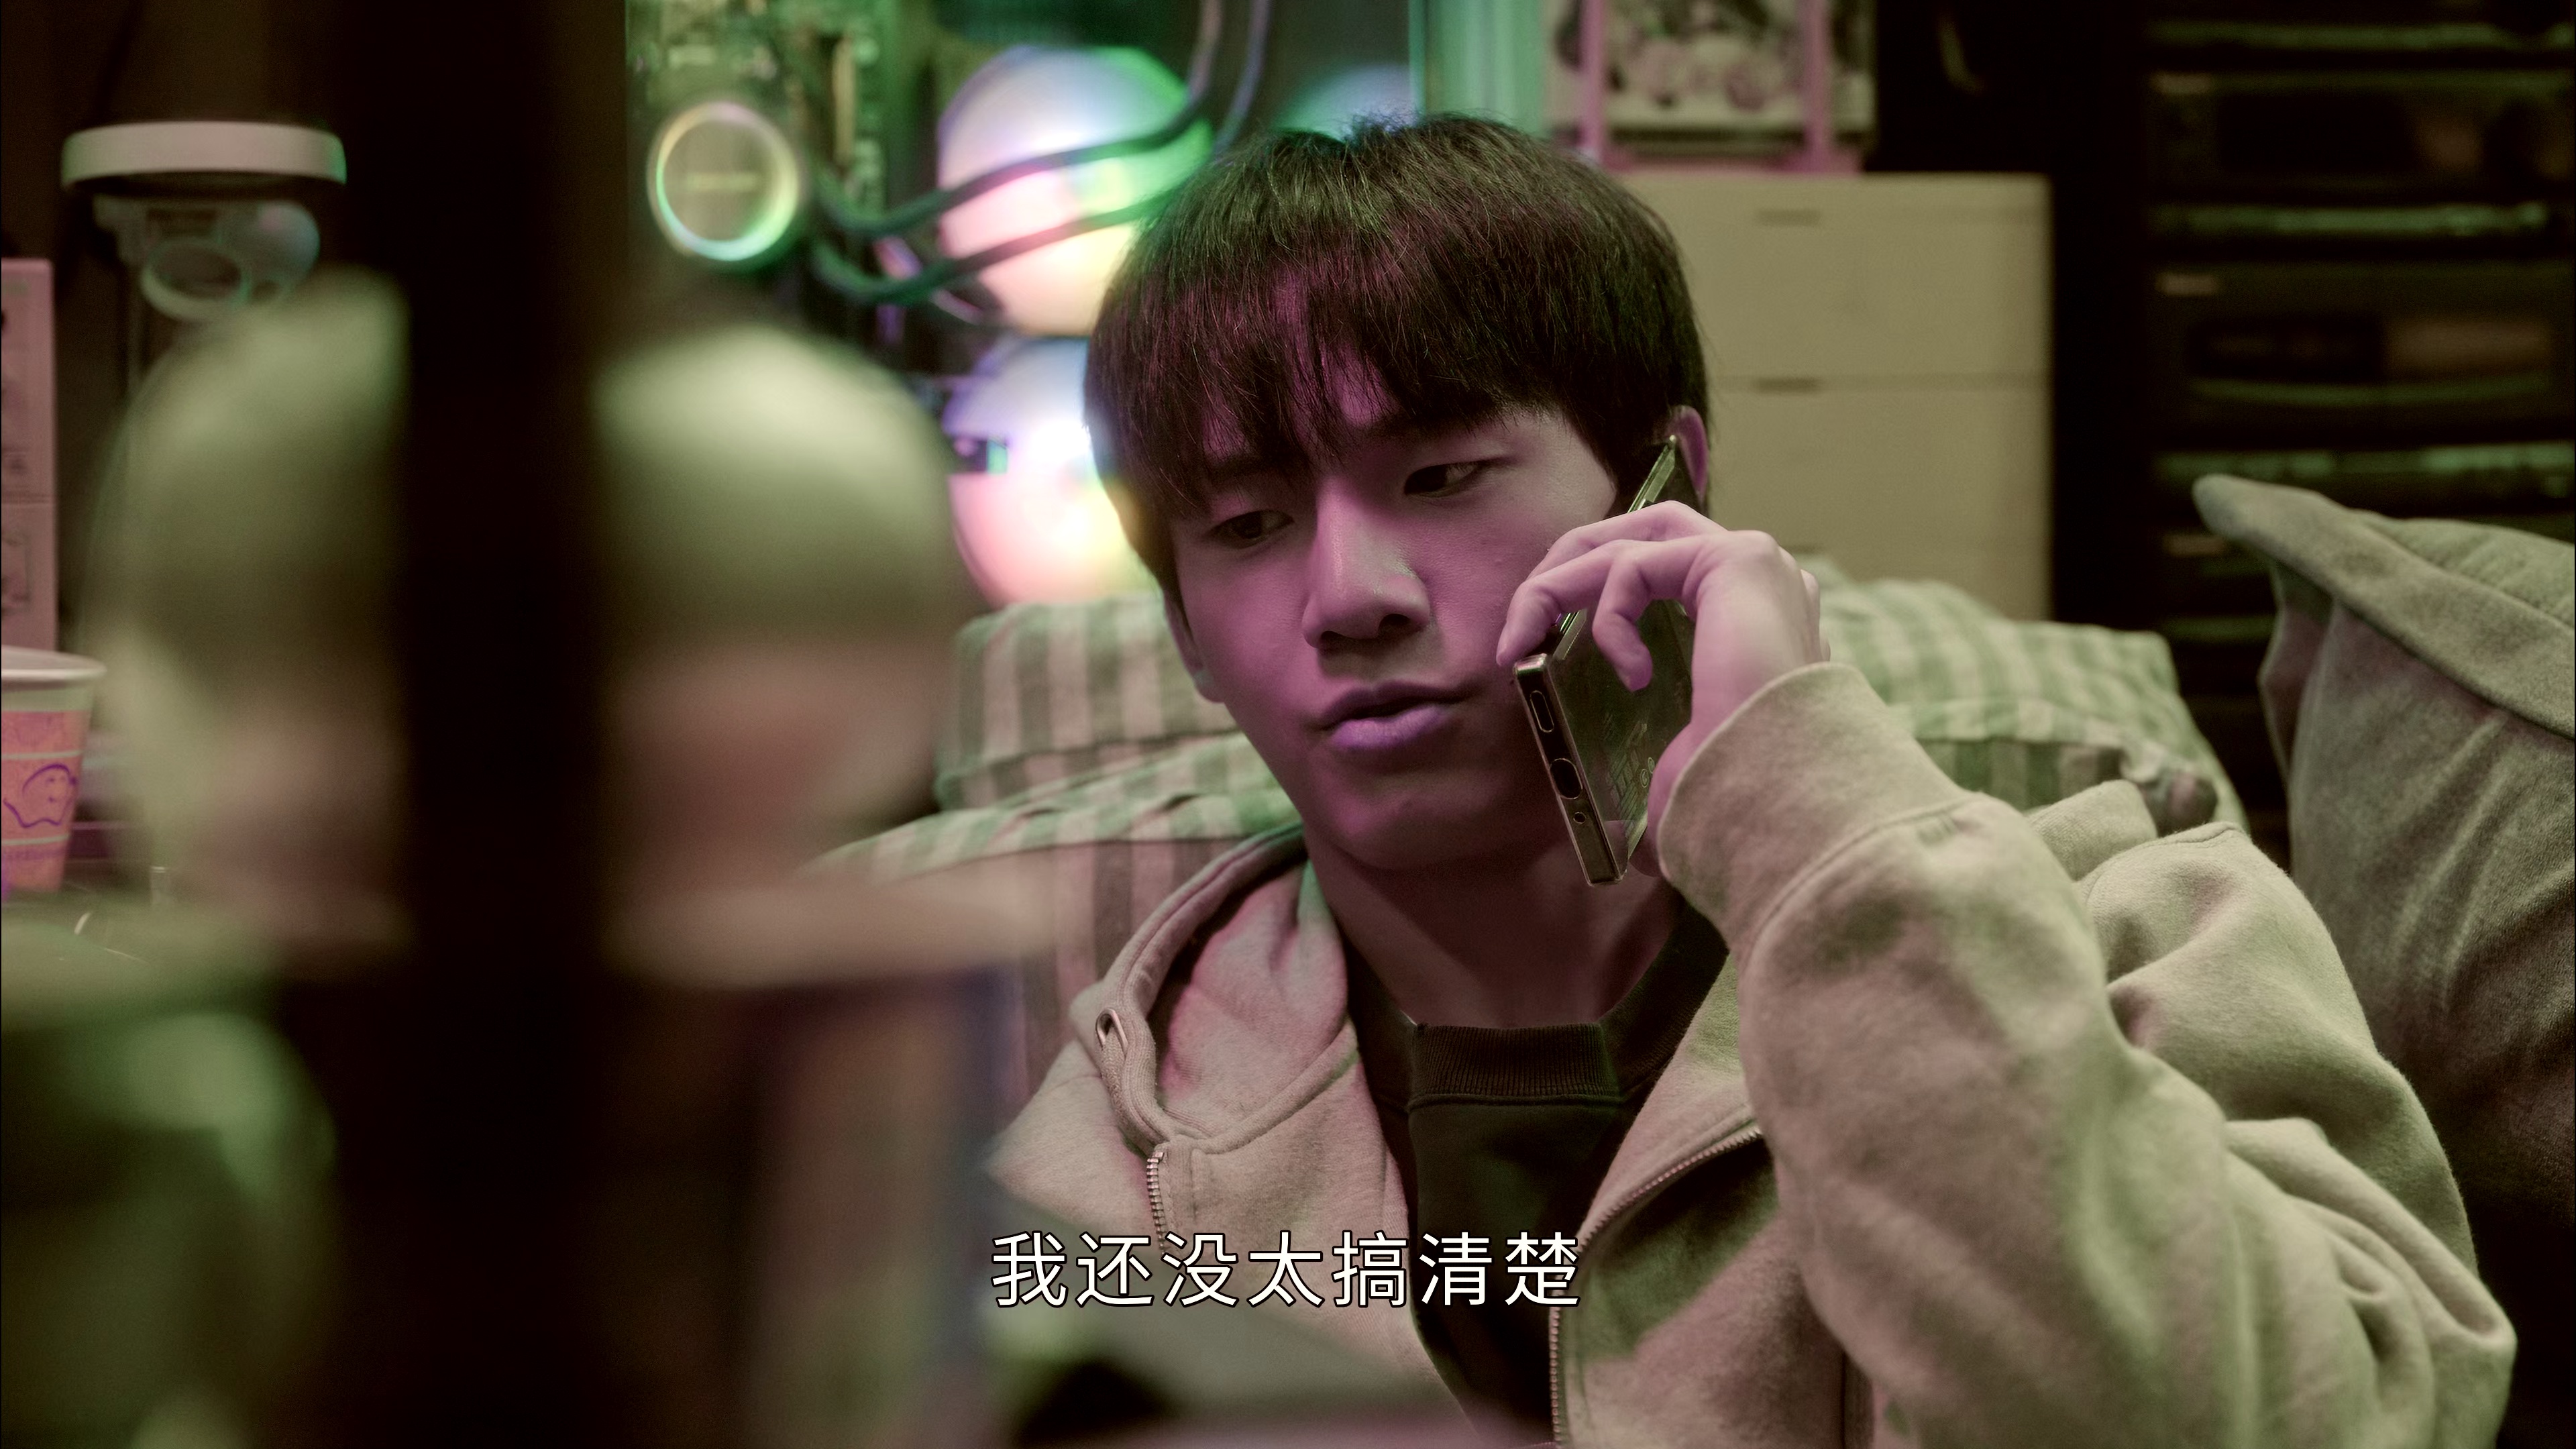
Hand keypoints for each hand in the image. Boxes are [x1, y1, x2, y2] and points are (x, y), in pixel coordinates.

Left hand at [1494, 501, 1827, 853]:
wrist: (1784, 798)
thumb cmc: (1739, 795)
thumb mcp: (1685, 762)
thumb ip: (1658, 758)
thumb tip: (1611, 835)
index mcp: (1753, 619)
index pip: (1661, 567)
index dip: (1590, 593)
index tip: (1532, 646)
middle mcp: (1761, 580)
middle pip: (1641, 530)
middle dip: (1568, 564)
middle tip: (1522, 618)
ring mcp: (1755, 563)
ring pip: (1629, 539)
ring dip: (1559, 581)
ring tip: (1525, 636)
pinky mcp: (1736, 560)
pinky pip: (1634, 566)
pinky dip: (1608, 617)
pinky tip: (1631, 673)